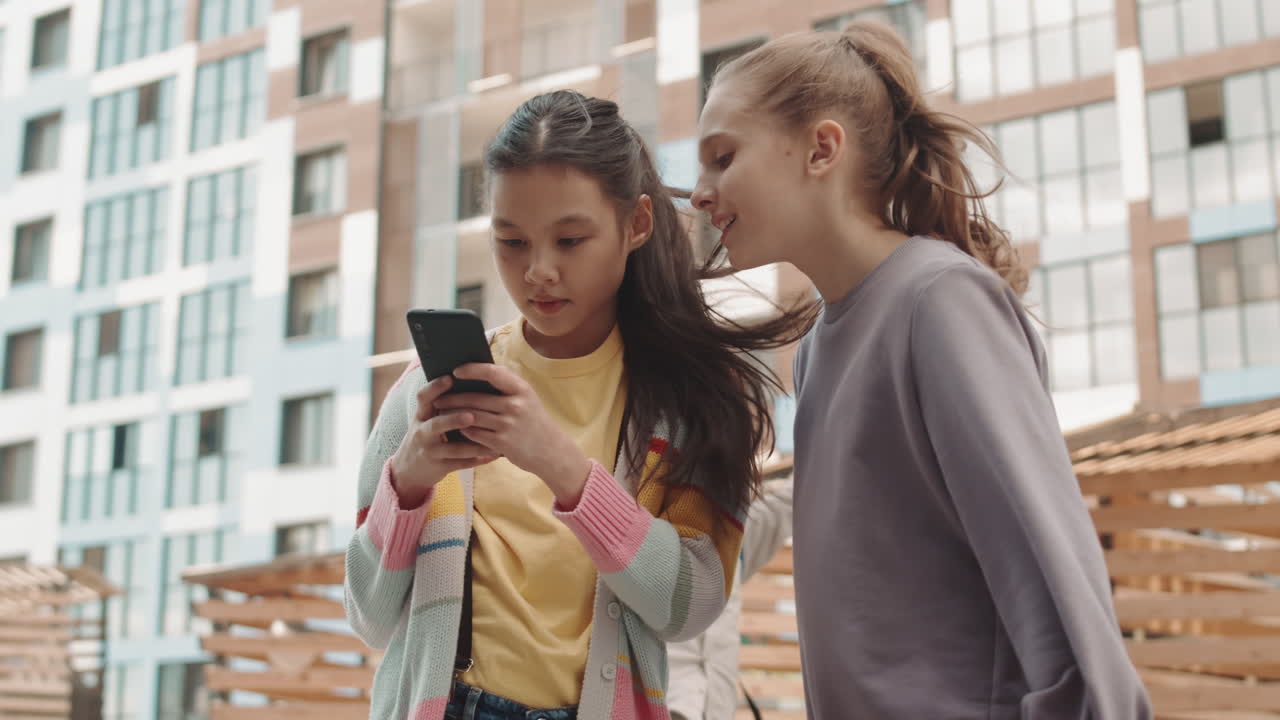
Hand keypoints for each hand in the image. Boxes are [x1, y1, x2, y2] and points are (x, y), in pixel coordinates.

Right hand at [389, 376, 498, 508]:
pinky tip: (494, 455)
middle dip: (453, 420)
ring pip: (454, 449)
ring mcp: (431, 451)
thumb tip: (471, 381)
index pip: (424, 398)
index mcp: (421, 415)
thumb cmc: (427, 436)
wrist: (410, 469)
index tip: (450, 378)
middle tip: (471, 415)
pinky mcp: (440, 467)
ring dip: (475, 446)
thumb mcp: (427, 419)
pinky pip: (462, 464)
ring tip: (493, 441)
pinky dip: (479, 459)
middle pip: (436, 425)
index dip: (435, 387)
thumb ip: (443, 404)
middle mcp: (423, 432)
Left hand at [434, 363, 592, 506]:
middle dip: (453, 397)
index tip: (456, 371)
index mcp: (521, 389)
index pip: (492, 373)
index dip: (472, 370)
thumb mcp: (526, 398)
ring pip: (471, 416)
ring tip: (441, 412)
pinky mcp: (502, 443)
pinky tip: (454, 427)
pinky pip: (474, 433)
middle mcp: (515, 405)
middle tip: (438, 397)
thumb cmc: (533, 420)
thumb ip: (506, 386)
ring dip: (453, 414)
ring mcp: (508, 425)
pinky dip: (462, 429)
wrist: (551, 450)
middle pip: (476, 397)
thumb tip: (475, 373)